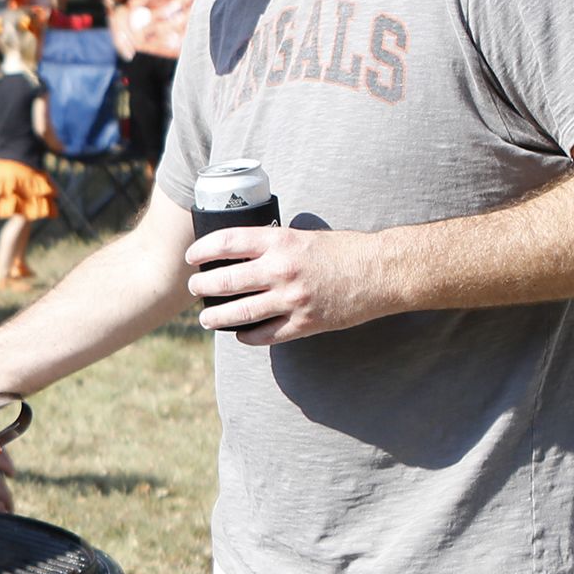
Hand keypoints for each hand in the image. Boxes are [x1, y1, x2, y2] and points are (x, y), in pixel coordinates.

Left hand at [185, 225, 392, 344]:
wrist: (382, 272)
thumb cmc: (345, 249)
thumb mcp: (304, 236)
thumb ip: (274, 244)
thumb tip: (243, 251)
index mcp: (280, 242)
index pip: (227, 242)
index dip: (202, 250)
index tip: (191, 257)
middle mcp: (281, 270)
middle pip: (225, 280)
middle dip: (201, 285)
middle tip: (193, 288)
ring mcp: (291, 300)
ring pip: (239, 313)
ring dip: (215, 317)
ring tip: (205, 318)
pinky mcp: (304, 323)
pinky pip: (266, 335)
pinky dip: (248, 336)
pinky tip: (240, 334)